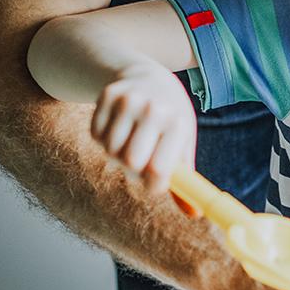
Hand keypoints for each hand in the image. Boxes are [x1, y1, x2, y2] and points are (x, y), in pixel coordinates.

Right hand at [90, 62, 195, 193]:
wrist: (147, 76)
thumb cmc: (169, 119)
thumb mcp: (182, 142)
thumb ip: (184, 178)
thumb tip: (194, 214)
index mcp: (177, 123)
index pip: (158, 169)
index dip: (153, 185)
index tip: (154, 184)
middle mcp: (154, 109)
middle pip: (130, 162)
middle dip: (132, 172)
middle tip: (139, 165)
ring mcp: (129, 100)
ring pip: (110, 150)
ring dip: (117, 156)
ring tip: (130, 144)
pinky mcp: (107, 95)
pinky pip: (96, 135)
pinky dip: (104, 140)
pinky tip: (117, 129)